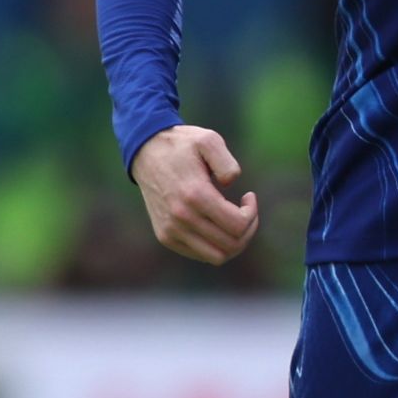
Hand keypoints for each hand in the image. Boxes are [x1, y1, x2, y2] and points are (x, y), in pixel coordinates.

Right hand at [132, 123, 260, 264]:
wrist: (146, 153)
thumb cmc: (182, 145)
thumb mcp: (209, 140)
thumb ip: (227, 163)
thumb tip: (230, 185)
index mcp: (195, 194)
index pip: (238, 225)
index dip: (252, 213)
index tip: (249, 196)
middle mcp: (181, 217)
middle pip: (231, 244)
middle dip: (248, 229)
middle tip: (247, 210)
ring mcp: (171, 230)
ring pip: (217, 257)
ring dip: (234, 243)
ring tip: (235, 222)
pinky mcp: (166, 236)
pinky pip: (200, 255)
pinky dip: (215, 245)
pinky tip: (216, 224)